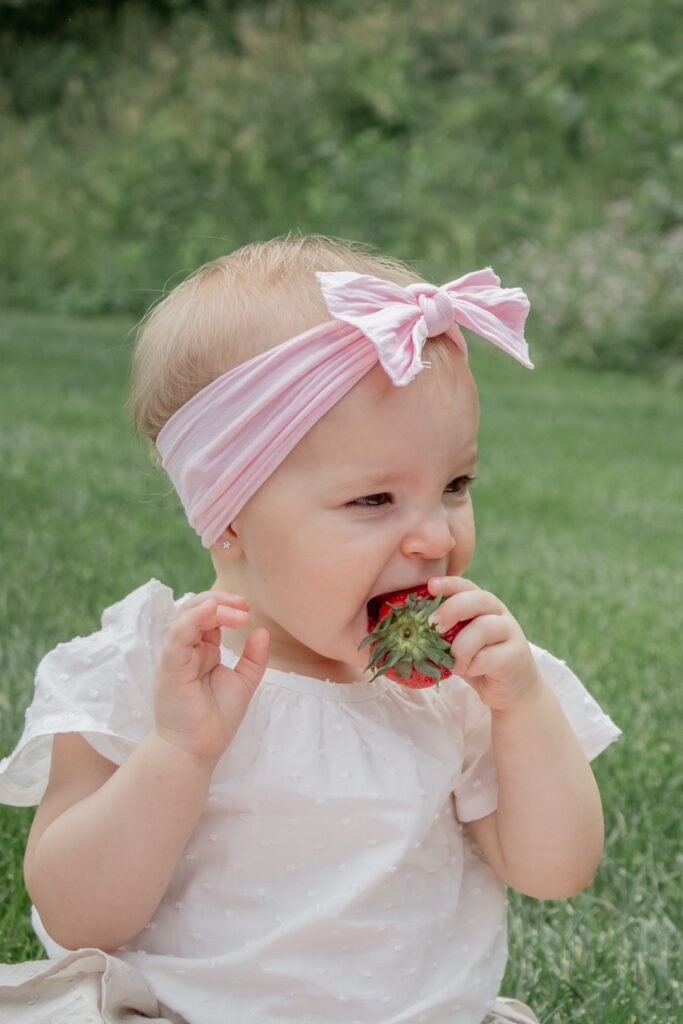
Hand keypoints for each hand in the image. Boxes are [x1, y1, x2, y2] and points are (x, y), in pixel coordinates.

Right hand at [153, 591, 268, 766]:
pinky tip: (210, 610)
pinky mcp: (169, 666)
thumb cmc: (215, 719)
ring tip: (238, 611)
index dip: (227, 606)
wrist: (197, 750)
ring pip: (186, 617)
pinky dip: (192, 619)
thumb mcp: (243, 682)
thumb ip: (253, 658)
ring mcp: (176, 656)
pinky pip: (177, 636)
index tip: (248, 608)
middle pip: (196, 609)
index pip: (210, 615)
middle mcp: (187, 649)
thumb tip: (262, 631)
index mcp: (202, 650)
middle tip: (244, 604)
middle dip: (221, 601)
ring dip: (211, 607)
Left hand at [428, 577, 542, 711]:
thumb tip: (404, 631)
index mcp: (482, 605)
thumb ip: (441, 634)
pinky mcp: (516, 656)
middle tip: (432, 624)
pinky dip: (474, 665)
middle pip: (478, 599)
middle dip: (452, 608)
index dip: (449, 583)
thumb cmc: (477, 661)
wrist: (511, 690)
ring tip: (453, 663)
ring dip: (462, 645)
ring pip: (486, 627)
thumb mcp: (456, 644)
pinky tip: (468, 671)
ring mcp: (510, 633)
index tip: (430, 586)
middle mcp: (498, 613)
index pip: (467, 586)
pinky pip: (491, 656)